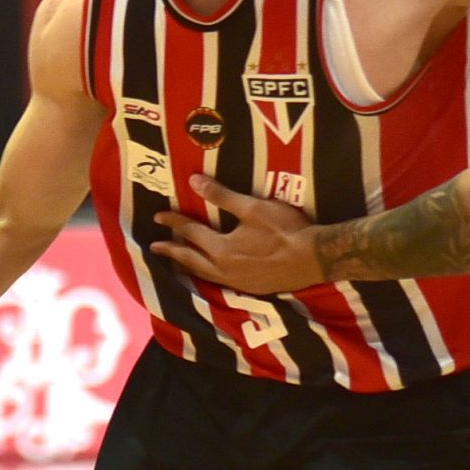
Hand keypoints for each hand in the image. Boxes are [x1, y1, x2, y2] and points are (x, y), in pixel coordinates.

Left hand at [147, 174, 322, 293]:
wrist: (314, 259)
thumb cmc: (285, 229)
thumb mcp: (252, 208)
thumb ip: (221, 196)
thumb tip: (194, 181)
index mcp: (221, 249)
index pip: (191, 232)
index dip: (174, 222)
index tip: (158, 215)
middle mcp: (224, 269)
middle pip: (191, 259)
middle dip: (172, 251)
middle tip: (155, 246)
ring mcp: (238, 282)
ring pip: (204, 274)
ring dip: (188, 266)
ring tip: (178, 262)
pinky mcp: (251, 288)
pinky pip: (221, 282)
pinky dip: (208, 275)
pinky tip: (211, 272)